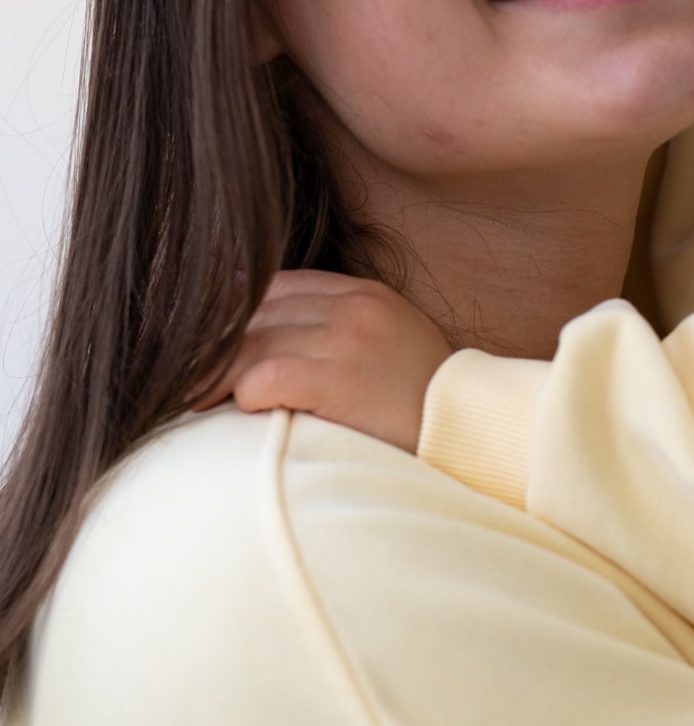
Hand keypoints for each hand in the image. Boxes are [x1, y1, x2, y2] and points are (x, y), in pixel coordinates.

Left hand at [195, 270, 450, 451]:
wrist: (473, 437)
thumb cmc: (422, 405)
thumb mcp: (389, 345)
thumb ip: (337, 330)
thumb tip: (264, 341)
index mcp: (363, 294)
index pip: (275, 288)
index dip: (234, 317)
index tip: (209, 346)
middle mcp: (354, 308)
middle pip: (256, 316)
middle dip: (216, 348)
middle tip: (187, 378)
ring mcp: (348, 341)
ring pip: (251, 345)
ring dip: (217, 376)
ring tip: (197, 400)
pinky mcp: (340, 380)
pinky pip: (266, 377)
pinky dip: (244, 394)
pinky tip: (242, 410)